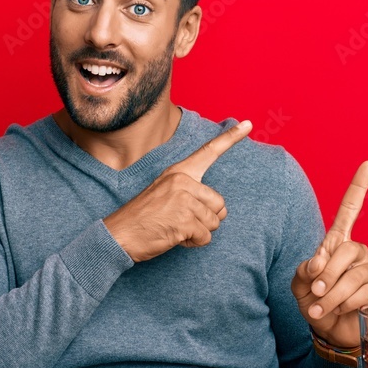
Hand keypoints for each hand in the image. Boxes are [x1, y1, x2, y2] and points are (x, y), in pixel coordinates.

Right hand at [104, 120, 251, 262]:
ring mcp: (183, 200)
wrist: (118, 235)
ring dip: (198, 232)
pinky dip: (193, 243)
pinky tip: (174, 237)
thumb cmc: (143, 217)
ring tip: (174, 228)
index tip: (249, 124)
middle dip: (207, 219)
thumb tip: (220, 210)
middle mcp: (182, 181)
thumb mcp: (164, 194)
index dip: (231, 137)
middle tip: (181, 221)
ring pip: (214, 222)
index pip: (208, 151)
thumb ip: (190, 193)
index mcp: (178, 172)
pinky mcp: (184, 220)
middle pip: (220, 204)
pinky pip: (205, 237)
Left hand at [291, 161, 367, 347]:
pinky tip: (340, 311)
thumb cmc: (314, 304)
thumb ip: (305, 269)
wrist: (328, 332)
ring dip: (332, 294)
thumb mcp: (300, 285)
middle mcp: (359, 253)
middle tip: (314, 292)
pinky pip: (366, 291)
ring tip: (319, 308)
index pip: (350, 211)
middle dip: (326, 274)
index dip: (358, 188)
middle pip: (346, 250)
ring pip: (355, 274)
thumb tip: (320, 263)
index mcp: (337, 244)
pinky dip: (347, 303)